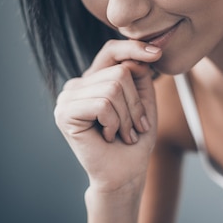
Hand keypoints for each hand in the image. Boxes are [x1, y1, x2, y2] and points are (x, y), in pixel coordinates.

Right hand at [54, 39, 161, 192]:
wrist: (124, 174)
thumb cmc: (134, 140)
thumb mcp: (143, 101)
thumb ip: (139, 75)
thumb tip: (139, 54)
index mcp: (93, 79)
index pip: (111, 51)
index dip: (133, 48)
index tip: (157, 52)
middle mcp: (76, 85)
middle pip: (119, 72)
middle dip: (135, 104)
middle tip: (134, 128)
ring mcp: (67, 98)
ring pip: (113, 88)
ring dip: (126, 117)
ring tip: (122, 134)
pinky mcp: (64, 113)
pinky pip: (102, 104)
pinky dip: (114, 123)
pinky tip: (107, 137)